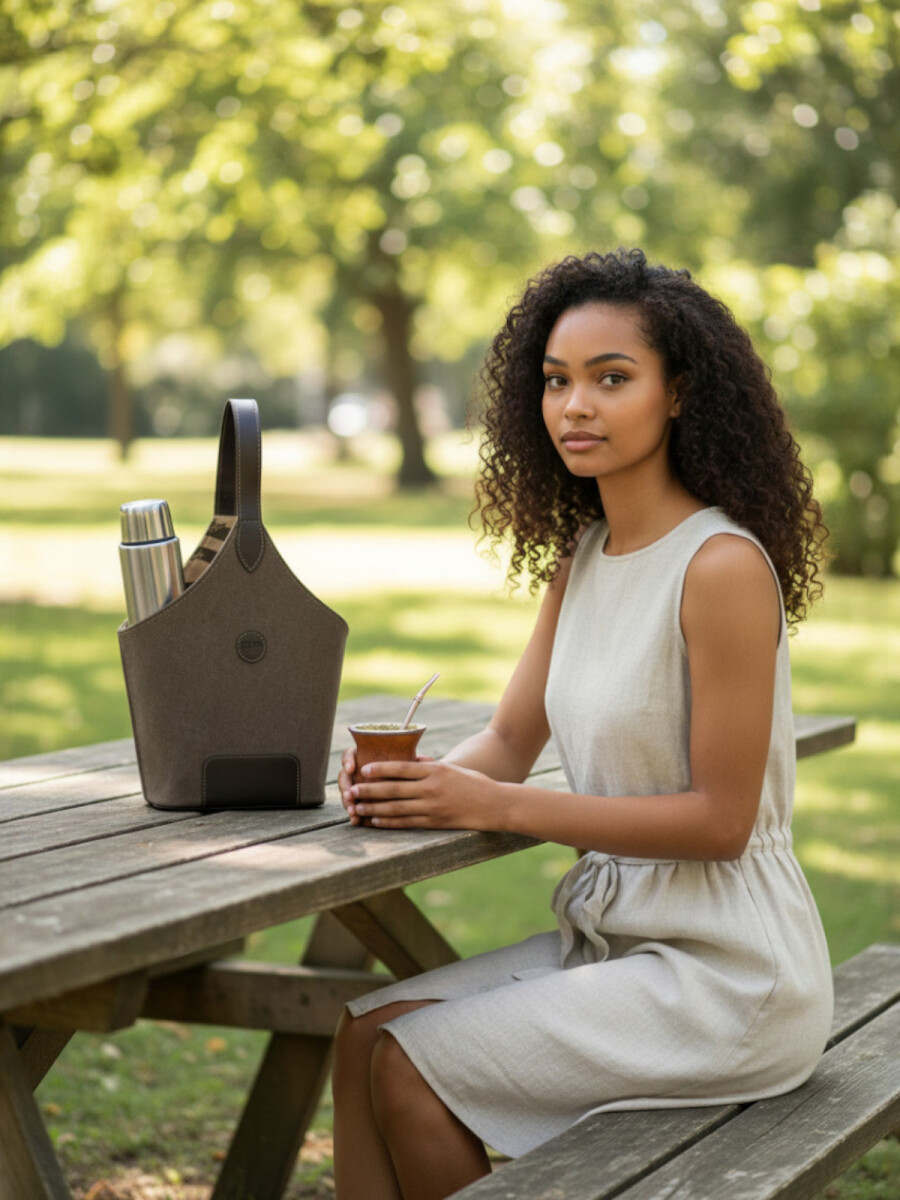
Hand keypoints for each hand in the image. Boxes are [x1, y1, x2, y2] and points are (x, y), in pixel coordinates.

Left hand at [345, 759, 509, 831]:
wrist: (495, 805)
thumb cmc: (473, 783)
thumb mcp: (452, 768)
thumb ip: (429, 766)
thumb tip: (409, 761)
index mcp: (436, 771)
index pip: (402, 768)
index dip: (381, 769)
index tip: (363, 769)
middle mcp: (432, 788)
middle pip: (394, 789)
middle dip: (370, 791)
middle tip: (352, 791)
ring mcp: (433, 807)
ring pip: (397, 808)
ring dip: (375, 809)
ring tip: (359, 809)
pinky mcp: (436, 823)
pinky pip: (408, 823)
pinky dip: (390, 823)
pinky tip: (377, 822)